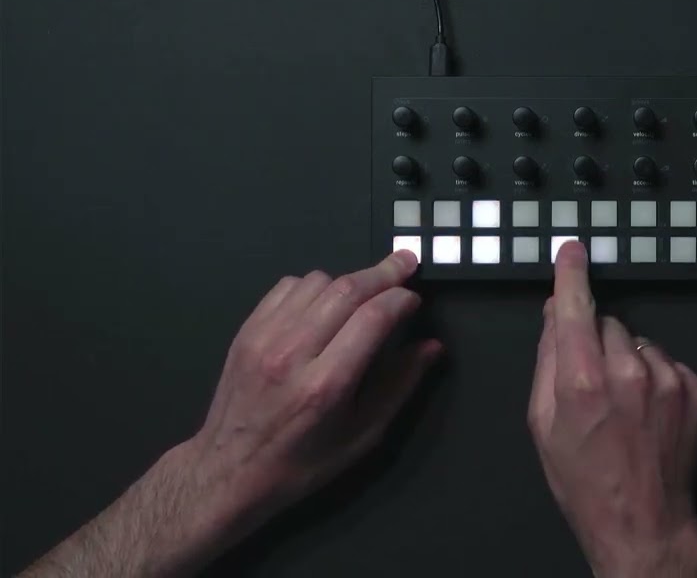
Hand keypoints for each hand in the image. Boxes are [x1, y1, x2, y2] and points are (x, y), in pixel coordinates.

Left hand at [186, 250, 442, 549]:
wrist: (228, 470)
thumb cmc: (304, 462)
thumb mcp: (363, 436)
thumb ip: (400, 385)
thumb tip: (432, 346)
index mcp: (326, 385)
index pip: (373, 318)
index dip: (401, 299)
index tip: (415, 298)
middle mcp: (293, 353)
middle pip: (347, 290)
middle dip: (383, 273)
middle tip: (406, 262)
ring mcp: (264, 337)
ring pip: (317, 282)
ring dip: (348, 281)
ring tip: (364, 295)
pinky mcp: (246, 330)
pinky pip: (287, 286)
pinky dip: (314, 286)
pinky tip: (324, 304)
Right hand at [528, 241, 696, 577]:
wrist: (643, 523)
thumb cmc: (584, 482)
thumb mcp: (543, 425)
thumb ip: (547, 363)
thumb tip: (555, 317)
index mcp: (582, 380)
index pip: (576, 307)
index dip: (571, 275)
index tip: (572, 251)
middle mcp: (629, 372)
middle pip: (607, 324)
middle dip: (596, 343)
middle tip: (591, 385)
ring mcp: (668, 380)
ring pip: (639, 343)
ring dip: (629, 363)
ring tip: (624, 409)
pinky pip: (669, 364)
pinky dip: (657, 380)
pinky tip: (649, 415)